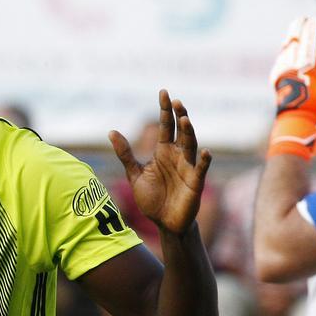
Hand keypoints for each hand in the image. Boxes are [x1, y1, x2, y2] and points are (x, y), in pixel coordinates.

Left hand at [109, 89, 212, 234]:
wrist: (163, 223)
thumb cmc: (152, 198)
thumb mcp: (135, 174)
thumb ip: (125, 154)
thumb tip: (111, 131)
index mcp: (163, 152)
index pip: (166, 126)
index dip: (165, 110)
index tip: (164, 92)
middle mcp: (178, 156)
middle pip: (180, 131)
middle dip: (179, 115)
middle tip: (176, 101)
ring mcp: (188, 168)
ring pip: (190, 145)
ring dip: (189, 132)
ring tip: (185, 119)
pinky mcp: (195, 182)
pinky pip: (200, 169)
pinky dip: (203, 160)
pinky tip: (204, 151)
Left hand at [267, 17, 315, 159]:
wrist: (293, 122)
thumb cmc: (315, 106)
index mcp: (305, 67)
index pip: (310, 44)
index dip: (313, 31)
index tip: (315, 20)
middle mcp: (290, 67)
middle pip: (294, 42)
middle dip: (299, 29)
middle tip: (303, 18)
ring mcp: (281, 72)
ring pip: (285, 49)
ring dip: (291, 37)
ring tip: (295, 27)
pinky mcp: (276, 79)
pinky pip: (280, 58)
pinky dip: (285, 49)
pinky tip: (286, 47)